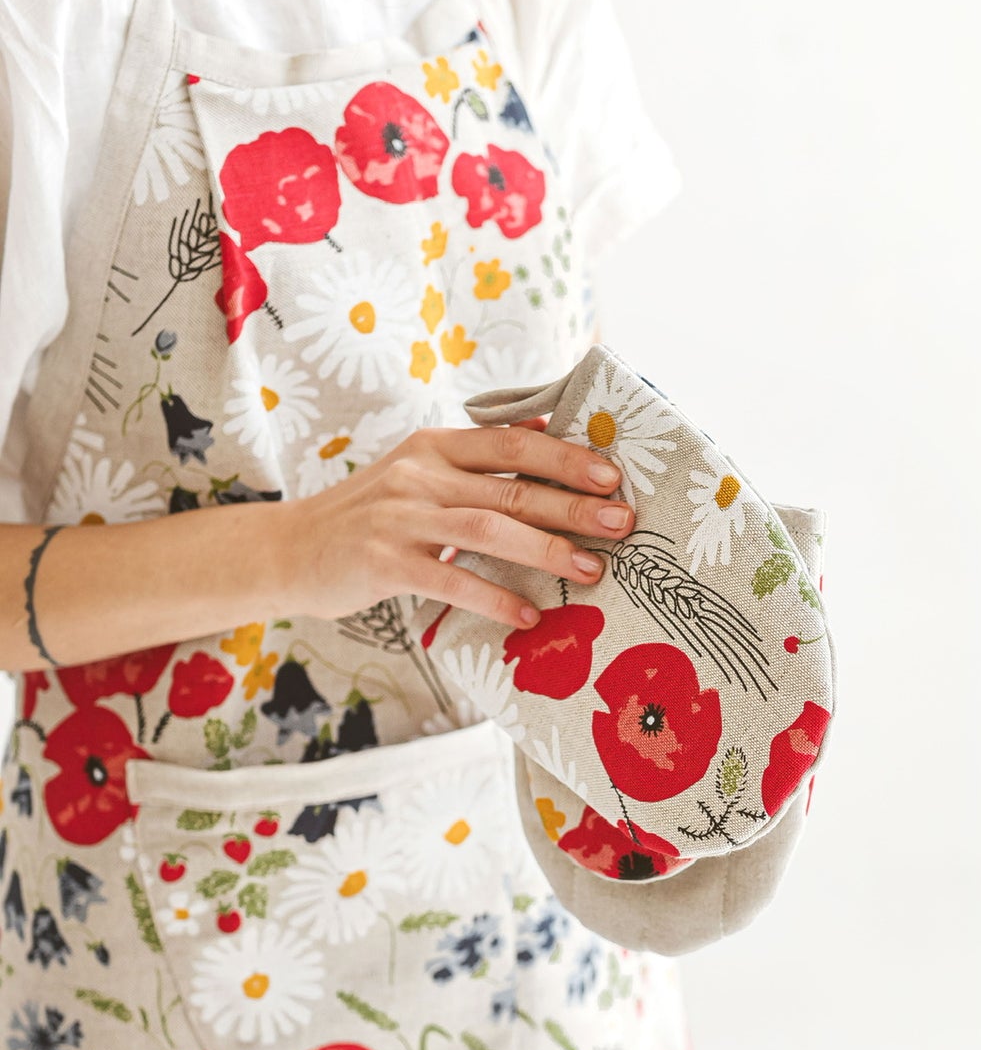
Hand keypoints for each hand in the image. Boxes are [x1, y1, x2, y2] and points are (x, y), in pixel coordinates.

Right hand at [272, 420, 634, 630]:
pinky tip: (528, 614)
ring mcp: (400, 517)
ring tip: (590, 569)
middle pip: (511, 487)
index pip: (511, 444)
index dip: (564, 457)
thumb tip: (545, 434)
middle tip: (622, 523)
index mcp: (434, 446)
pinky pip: (452, 580)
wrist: (290, 550)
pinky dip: (495, 596)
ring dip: (546, 550)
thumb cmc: (368, 517)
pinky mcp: (384, 562)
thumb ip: (475, 463)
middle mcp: (419, 474)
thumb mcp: (418, 475)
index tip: (610, 475)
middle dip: (572, 506)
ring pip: (488, 529)